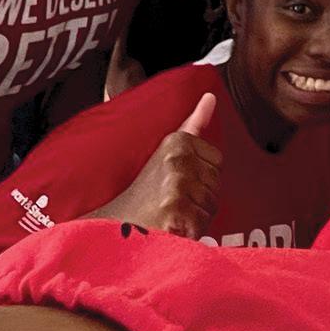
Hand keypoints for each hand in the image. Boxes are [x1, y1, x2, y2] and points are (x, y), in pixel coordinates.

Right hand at [99, 92, 220, 238]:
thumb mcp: (166, 151)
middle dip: (199, 200)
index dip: (201, 179)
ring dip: (194, 219)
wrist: (111, 228)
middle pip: (216, 185)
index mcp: (177, 141)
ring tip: (169, 216)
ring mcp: (175, 185)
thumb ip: (193, 124)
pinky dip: (188, 234)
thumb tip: (211, 96)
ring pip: (211, 207)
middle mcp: (177, 159)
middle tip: (171, 203)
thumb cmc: (143, 193)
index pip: (218, 161)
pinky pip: (201, 225)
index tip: (177, 183)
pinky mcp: (174, 211)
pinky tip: (168, 230)